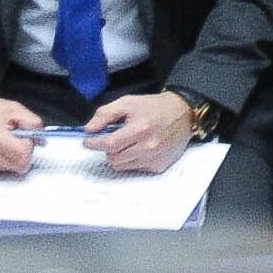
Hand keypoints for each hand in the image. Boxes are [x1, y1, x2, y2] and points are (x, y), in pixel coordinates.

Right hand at [0, 92, 41, 178]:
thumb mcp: (15, 109)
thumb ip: (33, 124)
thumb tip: (41, 140)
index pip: (23, 158)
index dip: (29, 148)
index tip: (25, 139)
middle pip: (18, 166)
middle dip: (22, 153)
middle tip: (14, 139)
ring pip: (11, 170)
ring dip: (12, 157)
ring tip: (2, 142)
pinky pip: (0, 171)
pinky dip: (2, 161)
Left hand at [85, 88, 200, 175]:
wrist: (184, 112)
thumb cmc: (155, 107)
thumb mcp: (128, 102)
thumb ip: (105, 114)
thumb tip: (89, 129)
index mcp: (140, 129)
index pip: (108, 144)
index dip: (94, 144)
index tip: (89, 141)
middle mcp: (149, 146)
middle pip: (113, 158)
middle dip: (109, 149)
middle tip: (115, 139)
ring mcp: (154, 157)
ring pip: (121, 166)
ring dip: (120, 156)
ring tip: (129, 144)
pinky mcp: (159, 165)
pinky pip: (135, 169)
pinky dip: (133, 161)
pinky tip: (140, 149)